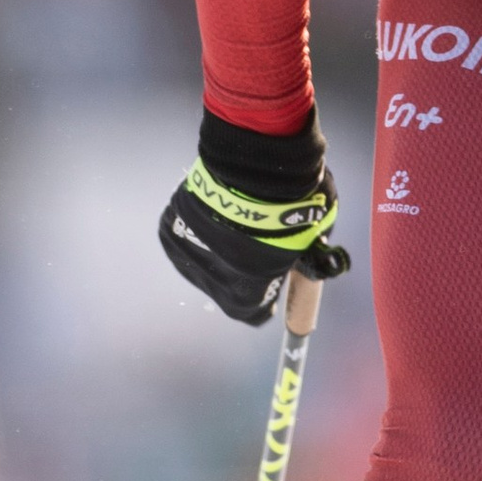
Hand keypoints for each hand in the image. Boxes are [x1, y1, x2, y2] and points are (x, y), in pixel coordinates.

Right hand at [159, 110, 350, 323]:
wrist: (256, 167)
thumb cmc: (292, 207)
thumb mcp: (310, 240)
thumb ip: (303, 257)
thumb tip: (307, 258)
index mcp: (245, 294)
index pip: (255, 313)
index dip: (266, 298)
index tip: (273, 282)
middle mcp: (210, 281)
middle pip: (224, 287)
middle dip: (240, 271)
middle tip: (255, 245)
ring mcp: (186, 253)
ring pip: (202, 258)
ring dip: (216, 248)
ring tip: (235, 220)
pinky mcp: (170, 227)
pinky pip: (187, 233)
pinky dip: (199, 225)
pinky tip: (217, 206)